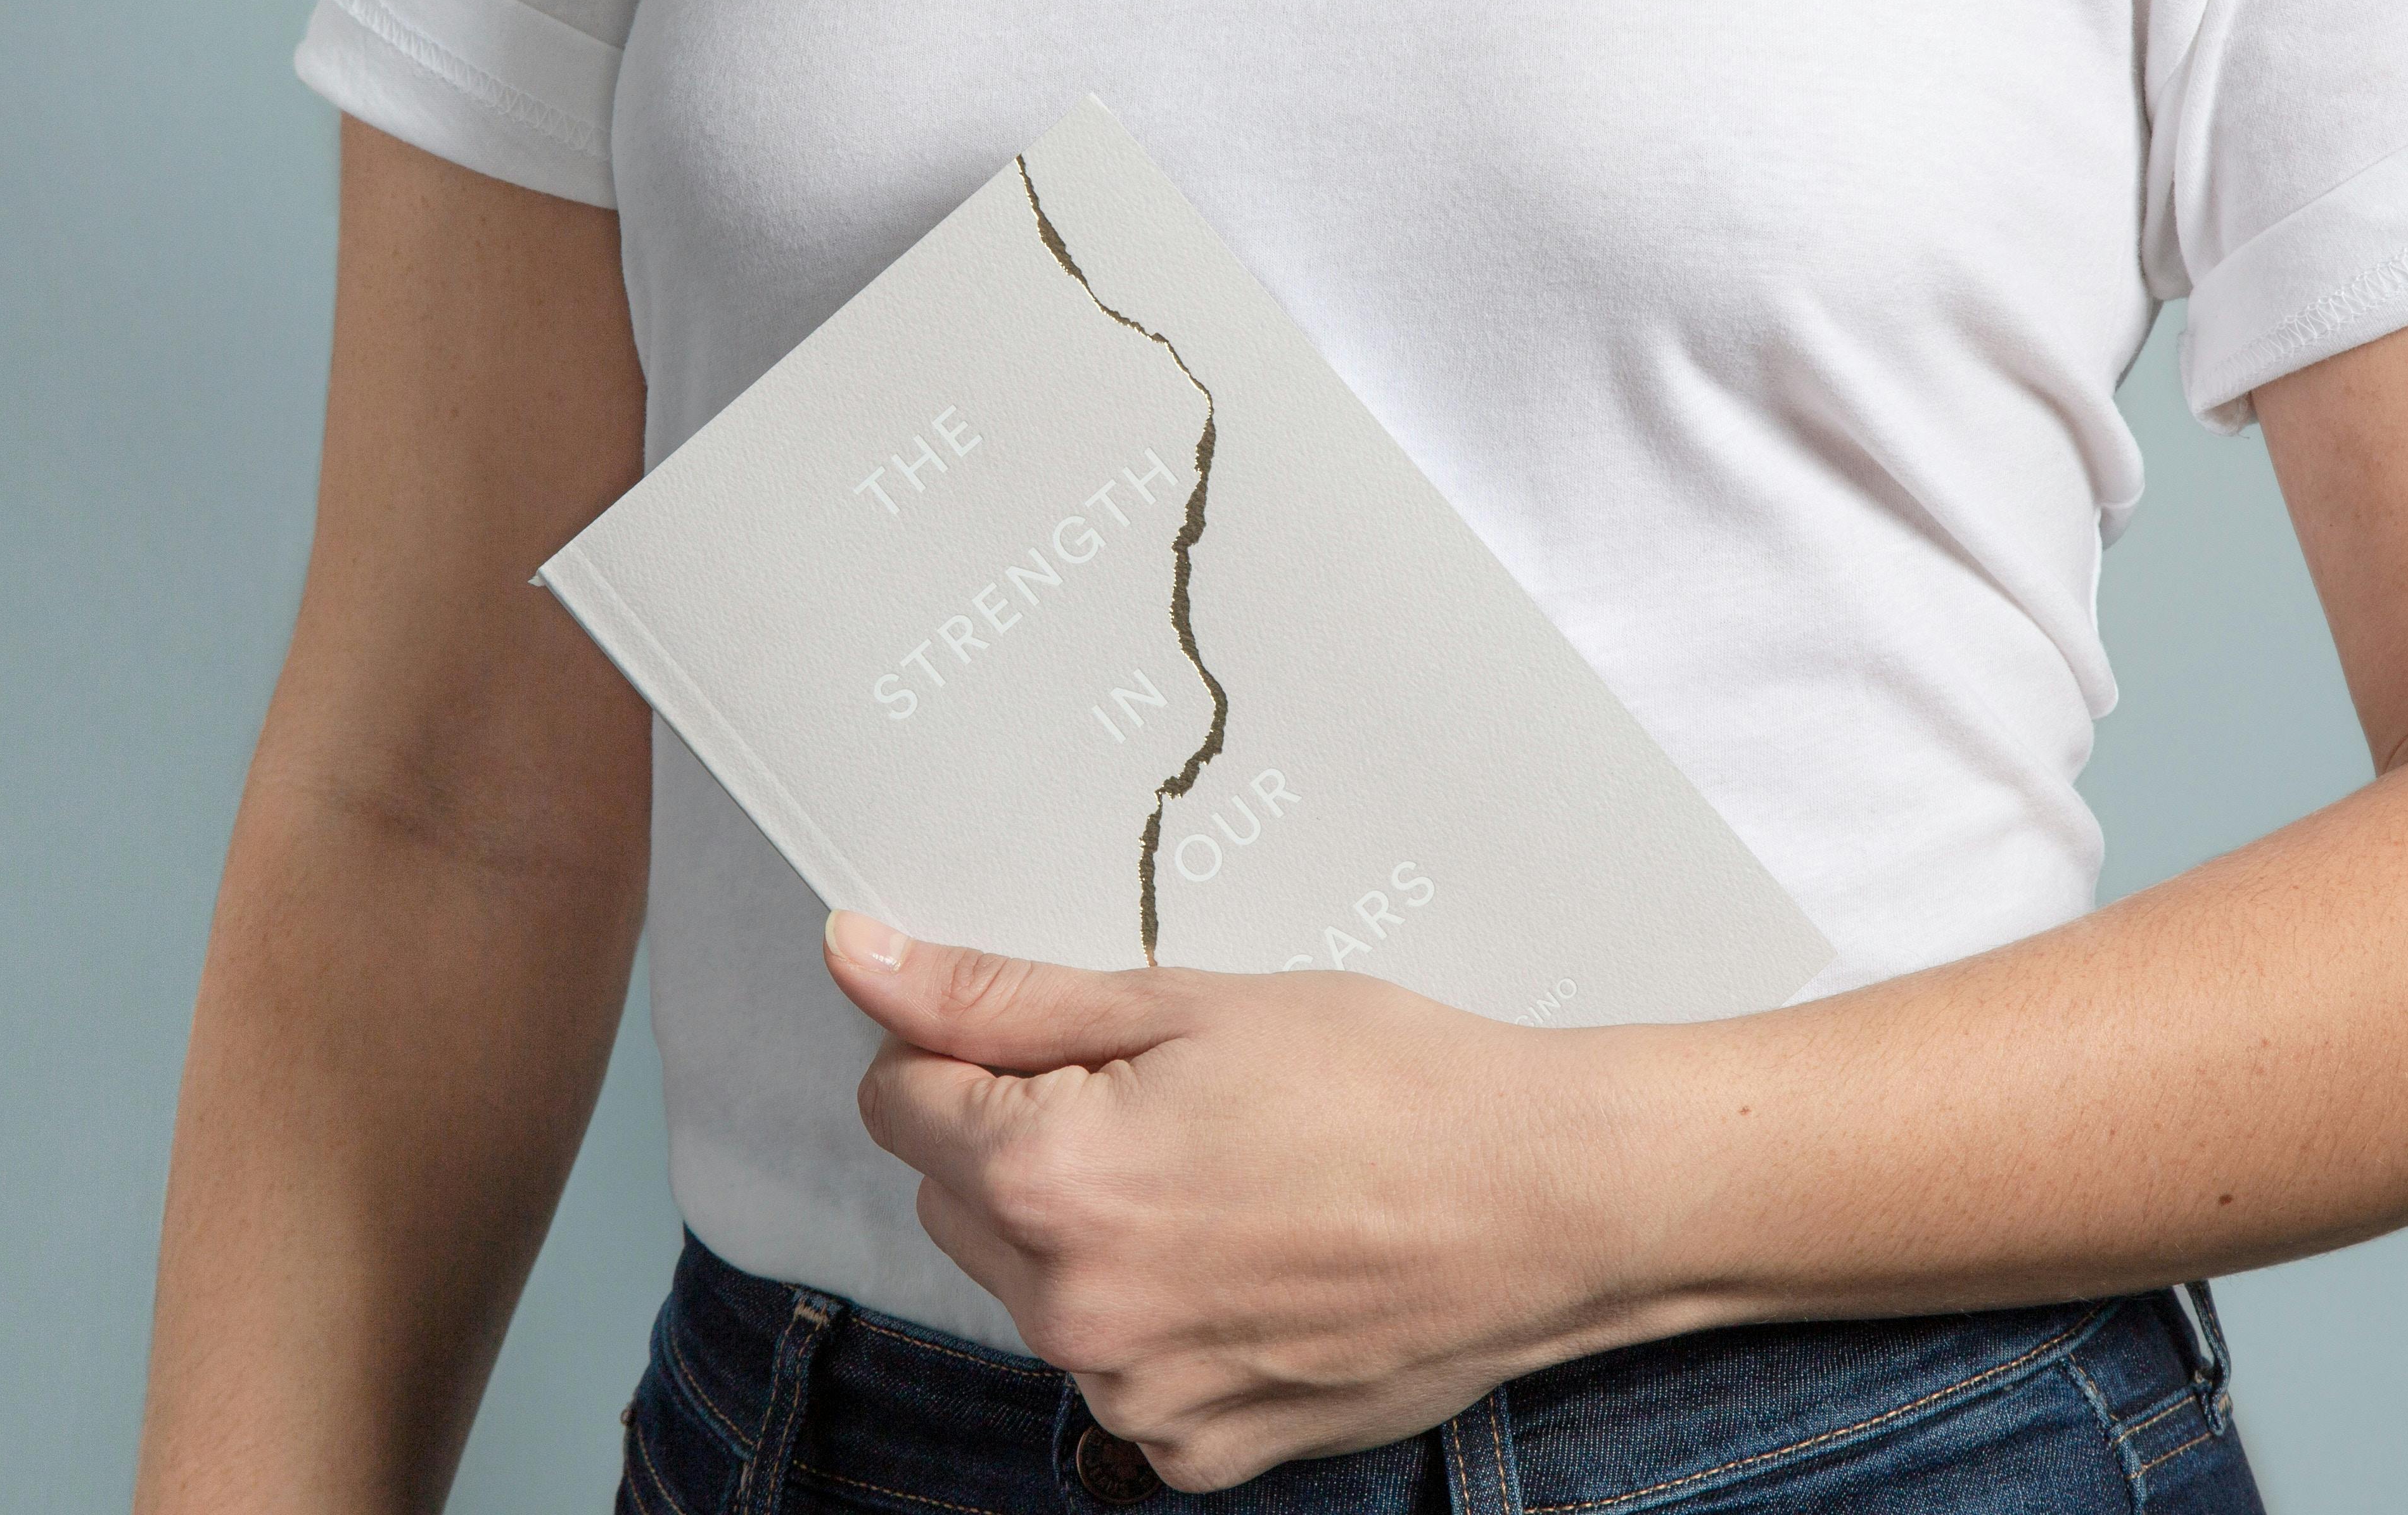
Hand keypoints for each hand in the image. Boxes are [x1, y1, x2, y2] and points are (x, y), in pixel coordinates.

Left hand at [824, 911, 1664, 1490]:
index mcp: (1054, 1180)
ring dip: (1089, 1228)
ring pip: (1035, 1284)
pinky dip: (1158, 1310)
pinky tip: (1253, 1255)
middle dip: (1023, 1138)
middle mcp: (1074, 1310)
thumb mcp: (1184, 1003)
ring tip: (1228, 1177)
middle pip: (956, 1196)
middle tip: (1168, 1096)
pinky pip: (1117, 1365)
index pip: (900, 1100)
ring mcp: (1134, 1396)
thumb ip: (999, 997)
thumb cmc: (1392, 1085)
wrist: (1550, 1202)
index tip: (1062, 1035)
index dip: (967, 1048)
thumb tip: (857, 959)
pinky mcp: (1195, 1448)